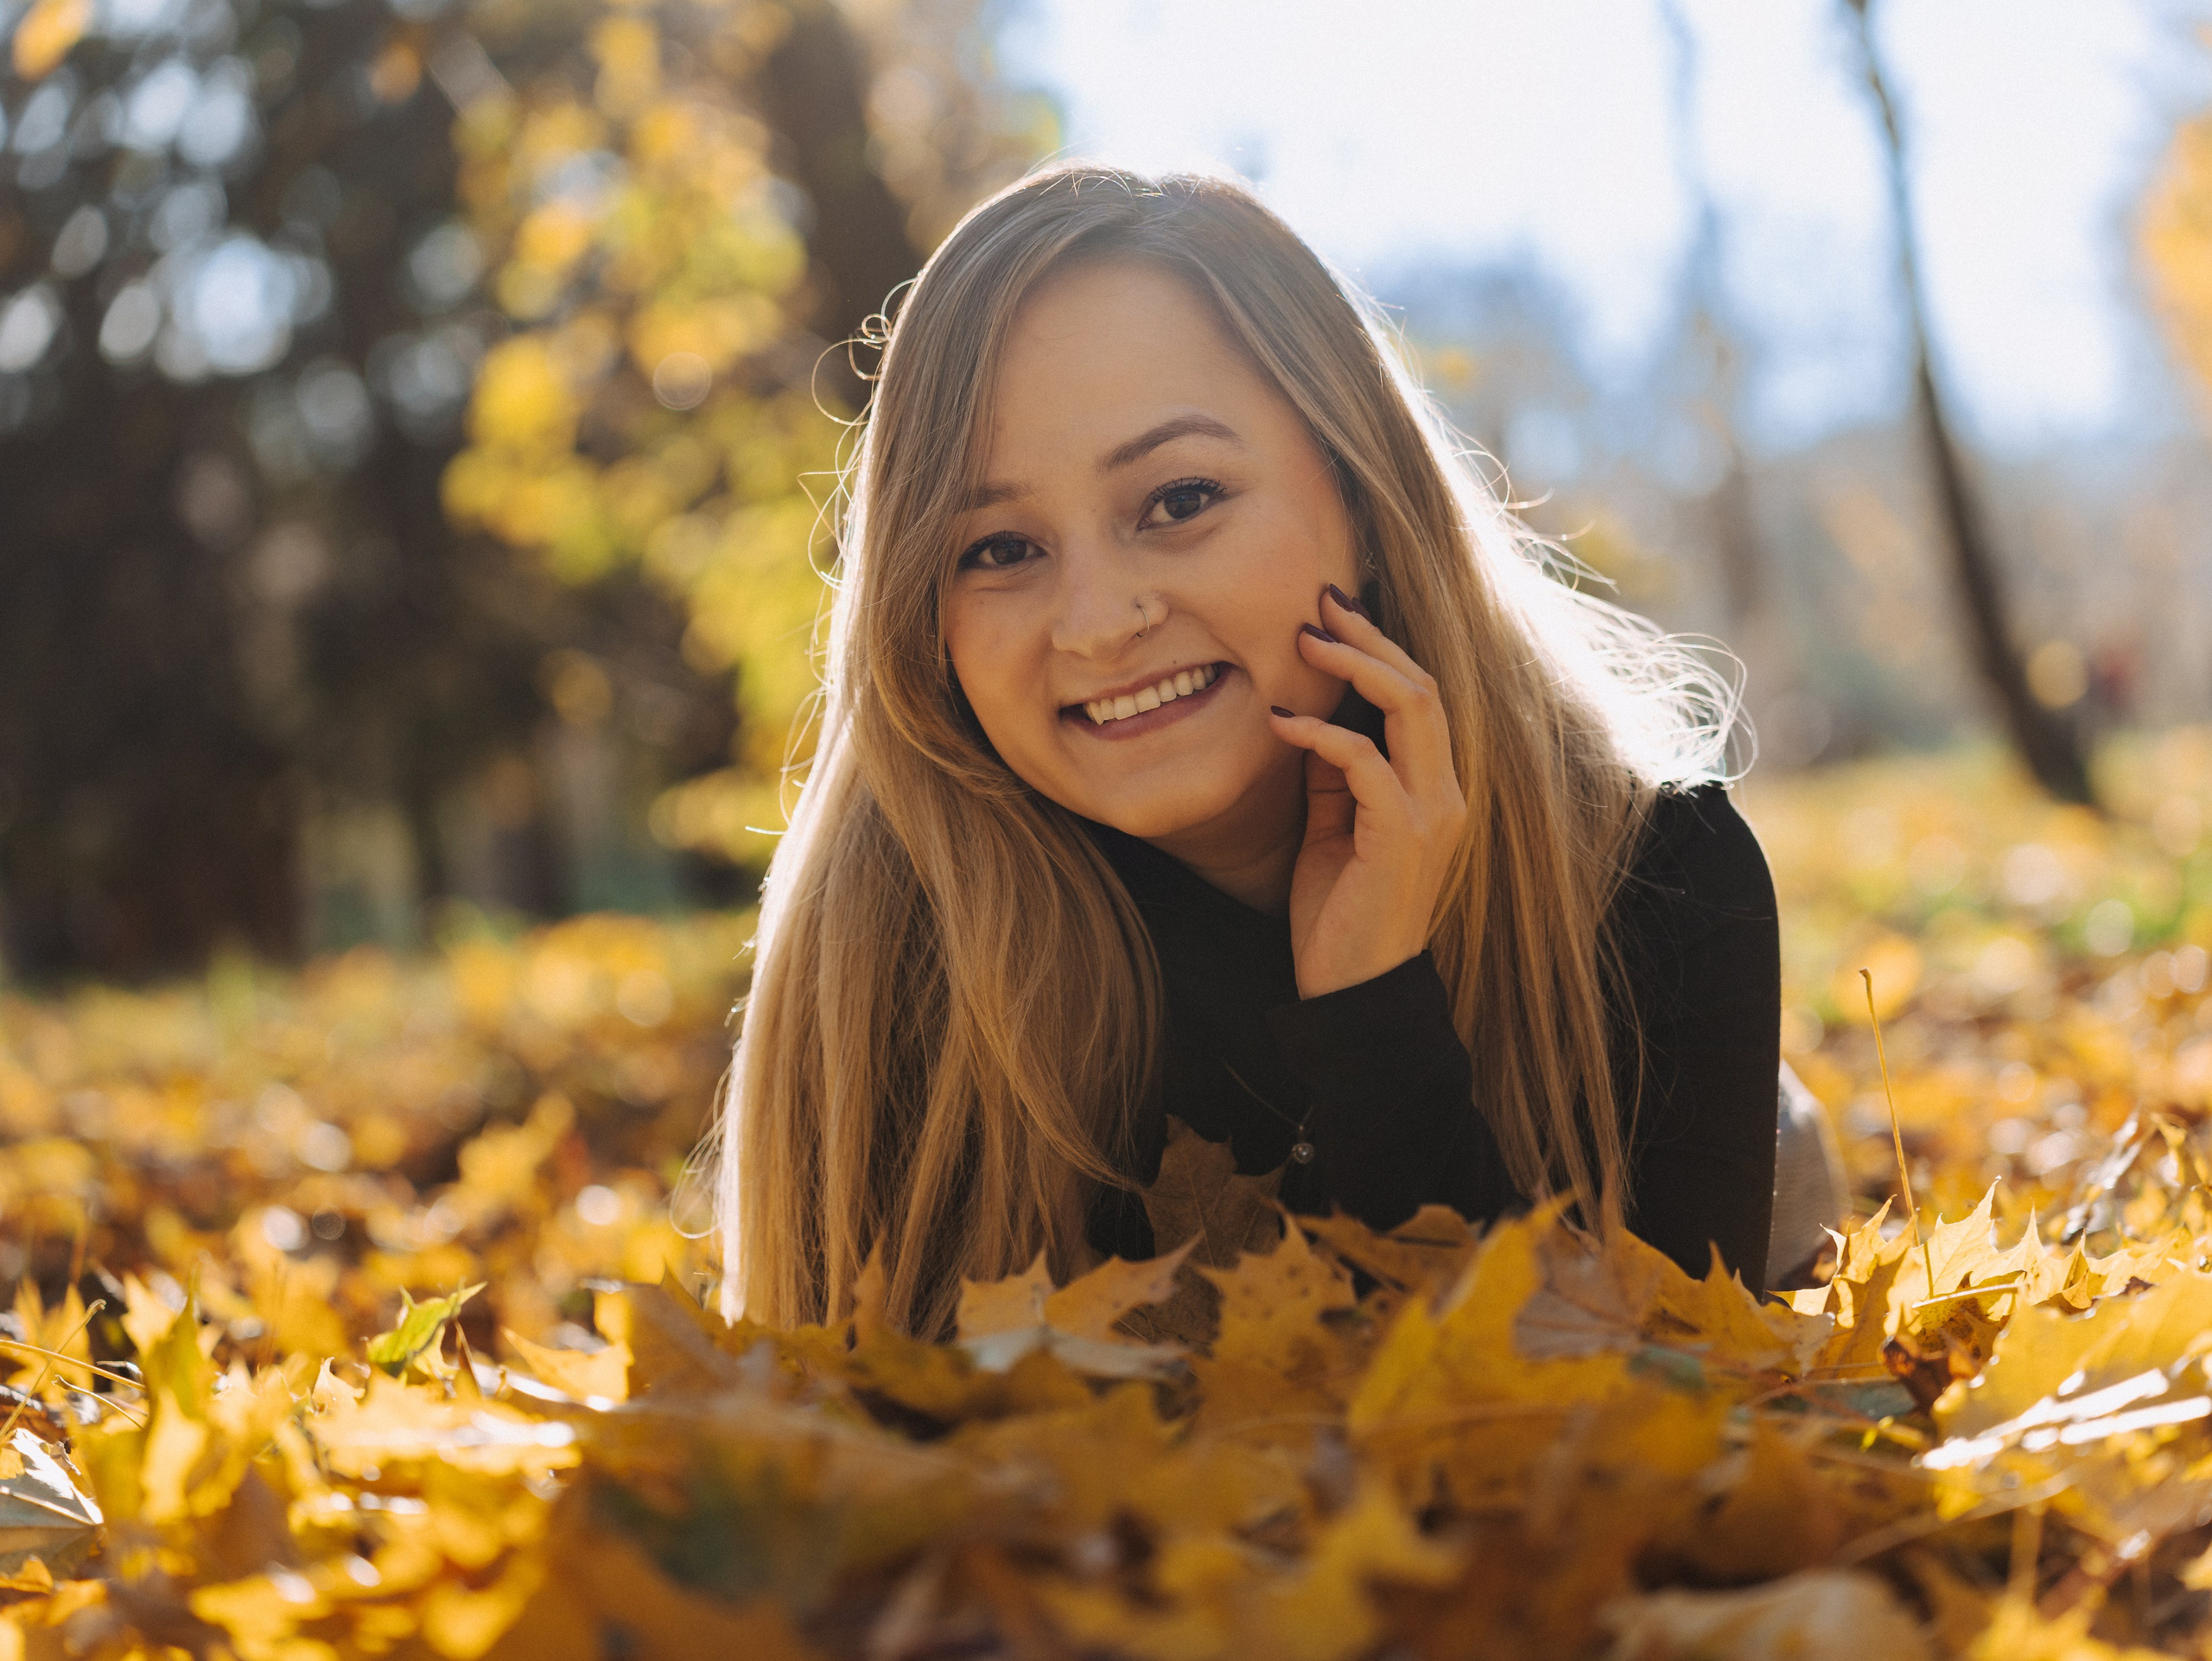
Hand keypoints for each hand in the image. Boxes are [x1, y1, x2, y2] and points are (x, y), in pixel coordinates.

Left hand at [1267, 585, 1467, 999]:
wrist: (1354, 993)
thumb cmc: (1341, 916)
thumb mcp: (1333, 830)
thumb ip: (1333, 778)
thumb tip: (1307, 720)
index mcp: (1435, 790)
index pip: (1419, 698)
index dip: (1379, 649)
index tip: (1332, 613)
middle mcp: (1446, 794)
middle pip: (1421, 685)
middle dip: (1370, 637)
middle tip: (1320, 602)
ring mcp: (1432, 813)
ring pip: (1410, 706)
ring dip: (1354, 665)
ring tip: (1304, 641)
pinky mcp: (1404, 836)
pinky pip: (1365, 761)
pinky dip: (1321, 734)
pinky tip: (1280, 724)